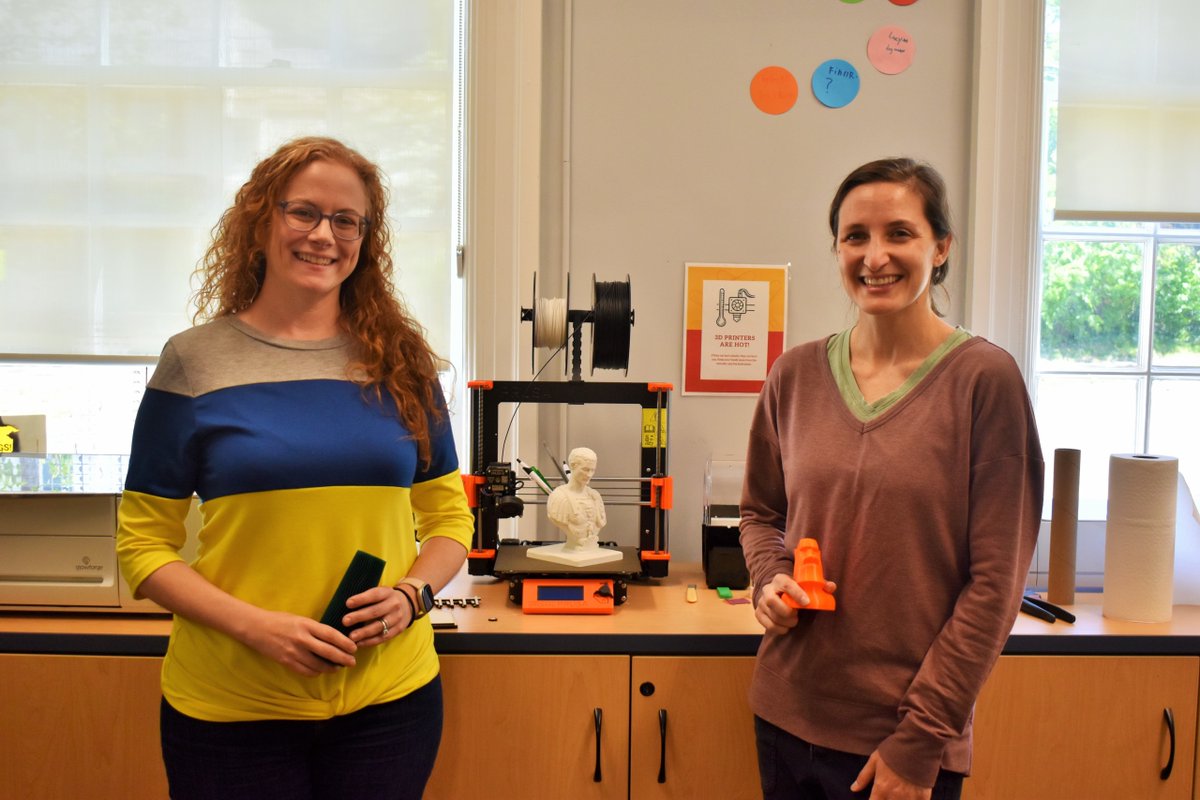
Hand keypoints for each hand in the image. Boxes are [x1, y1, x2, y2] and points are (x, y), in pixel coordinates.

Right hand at [242, 609, 356, 676]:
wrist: (256, 627)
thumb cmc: (279, 620)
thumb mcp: (300, 619)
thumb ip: (314, 628)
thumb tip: (332, 638)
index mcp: (306, 624)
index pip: (331, 635)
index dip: (344, 643)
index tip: (354, 648)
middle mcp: (301, 638)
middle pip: (328, 651)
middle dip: (343, 658)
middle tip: (352, 662)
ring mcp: (293, 652)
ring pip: (317, 665)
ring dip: (330, 668)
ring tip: (337, 668)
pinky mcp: (286, 661)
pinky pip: (305, 671)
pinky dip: (315, 673)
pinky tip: (320, 671)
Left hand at [343, 584, 415, 646]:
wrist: (409, 604)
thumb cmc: (386, 599)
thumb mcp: (381, 592)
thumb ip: (367, 597)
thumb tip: (346, 606)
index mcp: (387, 593)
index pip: (374, 595)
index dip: (361, 599)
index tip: (348, 603)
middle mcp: (394, 605)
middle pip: (375, 611)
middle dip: (359, 617)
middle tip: (345, 621)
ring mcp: (397, 618)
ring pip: (379, 626)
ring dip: (364, 632)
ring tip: (351, 637)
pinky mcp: (398, 629)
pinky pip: (383, 637)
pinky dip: (370, 641)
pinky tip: (359, 643)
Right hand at [754, 572, 837, 634]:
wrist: (778, 592)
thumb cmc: (797, 589)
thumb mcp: (807, 584)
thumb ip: (821, 585)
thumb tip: (831, 587)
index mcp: (780, 579)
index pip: (786, 584)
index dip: (796, 593)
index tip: (807, 603)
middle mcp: (768, 589)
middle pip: (772, 601)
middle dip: (786, 611)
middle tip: (797, 615)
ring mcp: (761, 602)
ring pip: (771, 614)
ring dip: (785, 622)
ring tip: (794, 621)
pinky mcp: (758, 613)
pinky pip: (767, 625)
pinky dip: (779, 629)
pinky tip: (786, 627)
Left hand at [851, 751, 931, 799]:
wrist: (918, 744)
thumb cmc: (894, 750)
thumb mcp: (875, 760)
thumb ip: (864, 776)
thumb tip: (853, 789)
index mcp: (881, 788)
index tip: (875, 798)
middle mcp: (894, 796)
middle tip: (888, 792)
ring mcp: (909, 798)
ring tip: (899, 794)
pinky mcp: (923, 797)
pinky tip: (911, 795)